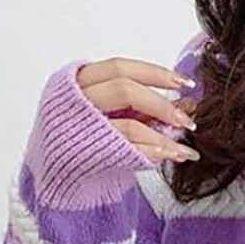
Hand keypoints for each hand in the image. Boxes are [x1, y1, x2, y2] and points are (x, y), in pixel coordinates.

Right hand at [76, 58, 199, 163]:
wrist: (58, 175)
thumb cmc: (87, 142)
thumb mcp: (115, 118)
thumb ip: (142, 108)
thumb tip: (186, 105)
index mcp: (79, 81)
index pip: (120, 68)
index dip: (154, 73)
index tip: (184, 82)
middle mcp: (76, 99)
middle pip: (124, 89)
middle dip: (161, 104)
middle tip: (186, 121)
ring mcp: (81, 126)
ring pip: (128, 122)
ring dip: (162, 135)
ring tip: (182, 148)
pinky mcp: (88, 153)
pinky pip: (127, 148)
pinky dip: (152, 151)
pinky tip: (168, 155)